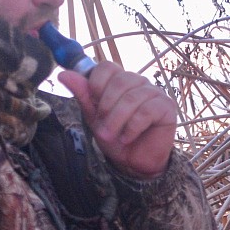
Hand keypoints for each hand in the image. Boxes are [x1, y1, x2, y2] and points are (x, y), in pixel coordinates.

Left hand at [58, 63, 176, 179]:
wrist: (134, 162)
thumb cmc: (116, 137)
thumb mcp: (94, 117)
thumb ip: (83, 95)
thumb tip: (63, 75)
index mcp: (120, 81)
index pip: (107, 66)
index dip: (97, 83)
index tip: (94, 101)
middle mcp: (139, 82)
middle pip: (120, 81)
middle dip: (107, 108)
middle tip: (102, 128)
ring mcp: (154, 93)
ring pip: (132, 98)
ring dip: (117, 121)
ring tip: (113, 136)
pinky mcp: (167, 106)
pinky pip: (146, 111)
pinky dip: (133, 127)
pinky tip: (128, 137)